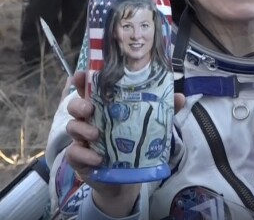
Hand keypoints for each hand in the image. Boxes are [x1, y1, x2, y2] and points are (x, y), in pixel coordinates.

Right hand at [64, 71, 185, 215]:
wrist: (125, 179)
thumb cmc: (134, 144)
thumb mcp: (150, 126)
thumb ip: (163, 111)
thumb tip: (180, 97)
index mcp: (103, 107)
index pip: (89, 88)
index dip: (83, 79)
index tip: (82, 75)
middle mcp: (90, 119)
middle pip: (75, 105)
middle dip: (79, 104)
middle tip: (90, 108)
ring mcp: (82, 138)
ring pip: (72, 127)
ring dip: (82, 129)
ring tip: (96, 134)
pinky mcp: (79, 158)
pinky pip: (74, 153)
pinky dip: (84, 155)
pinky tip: (97, 158)